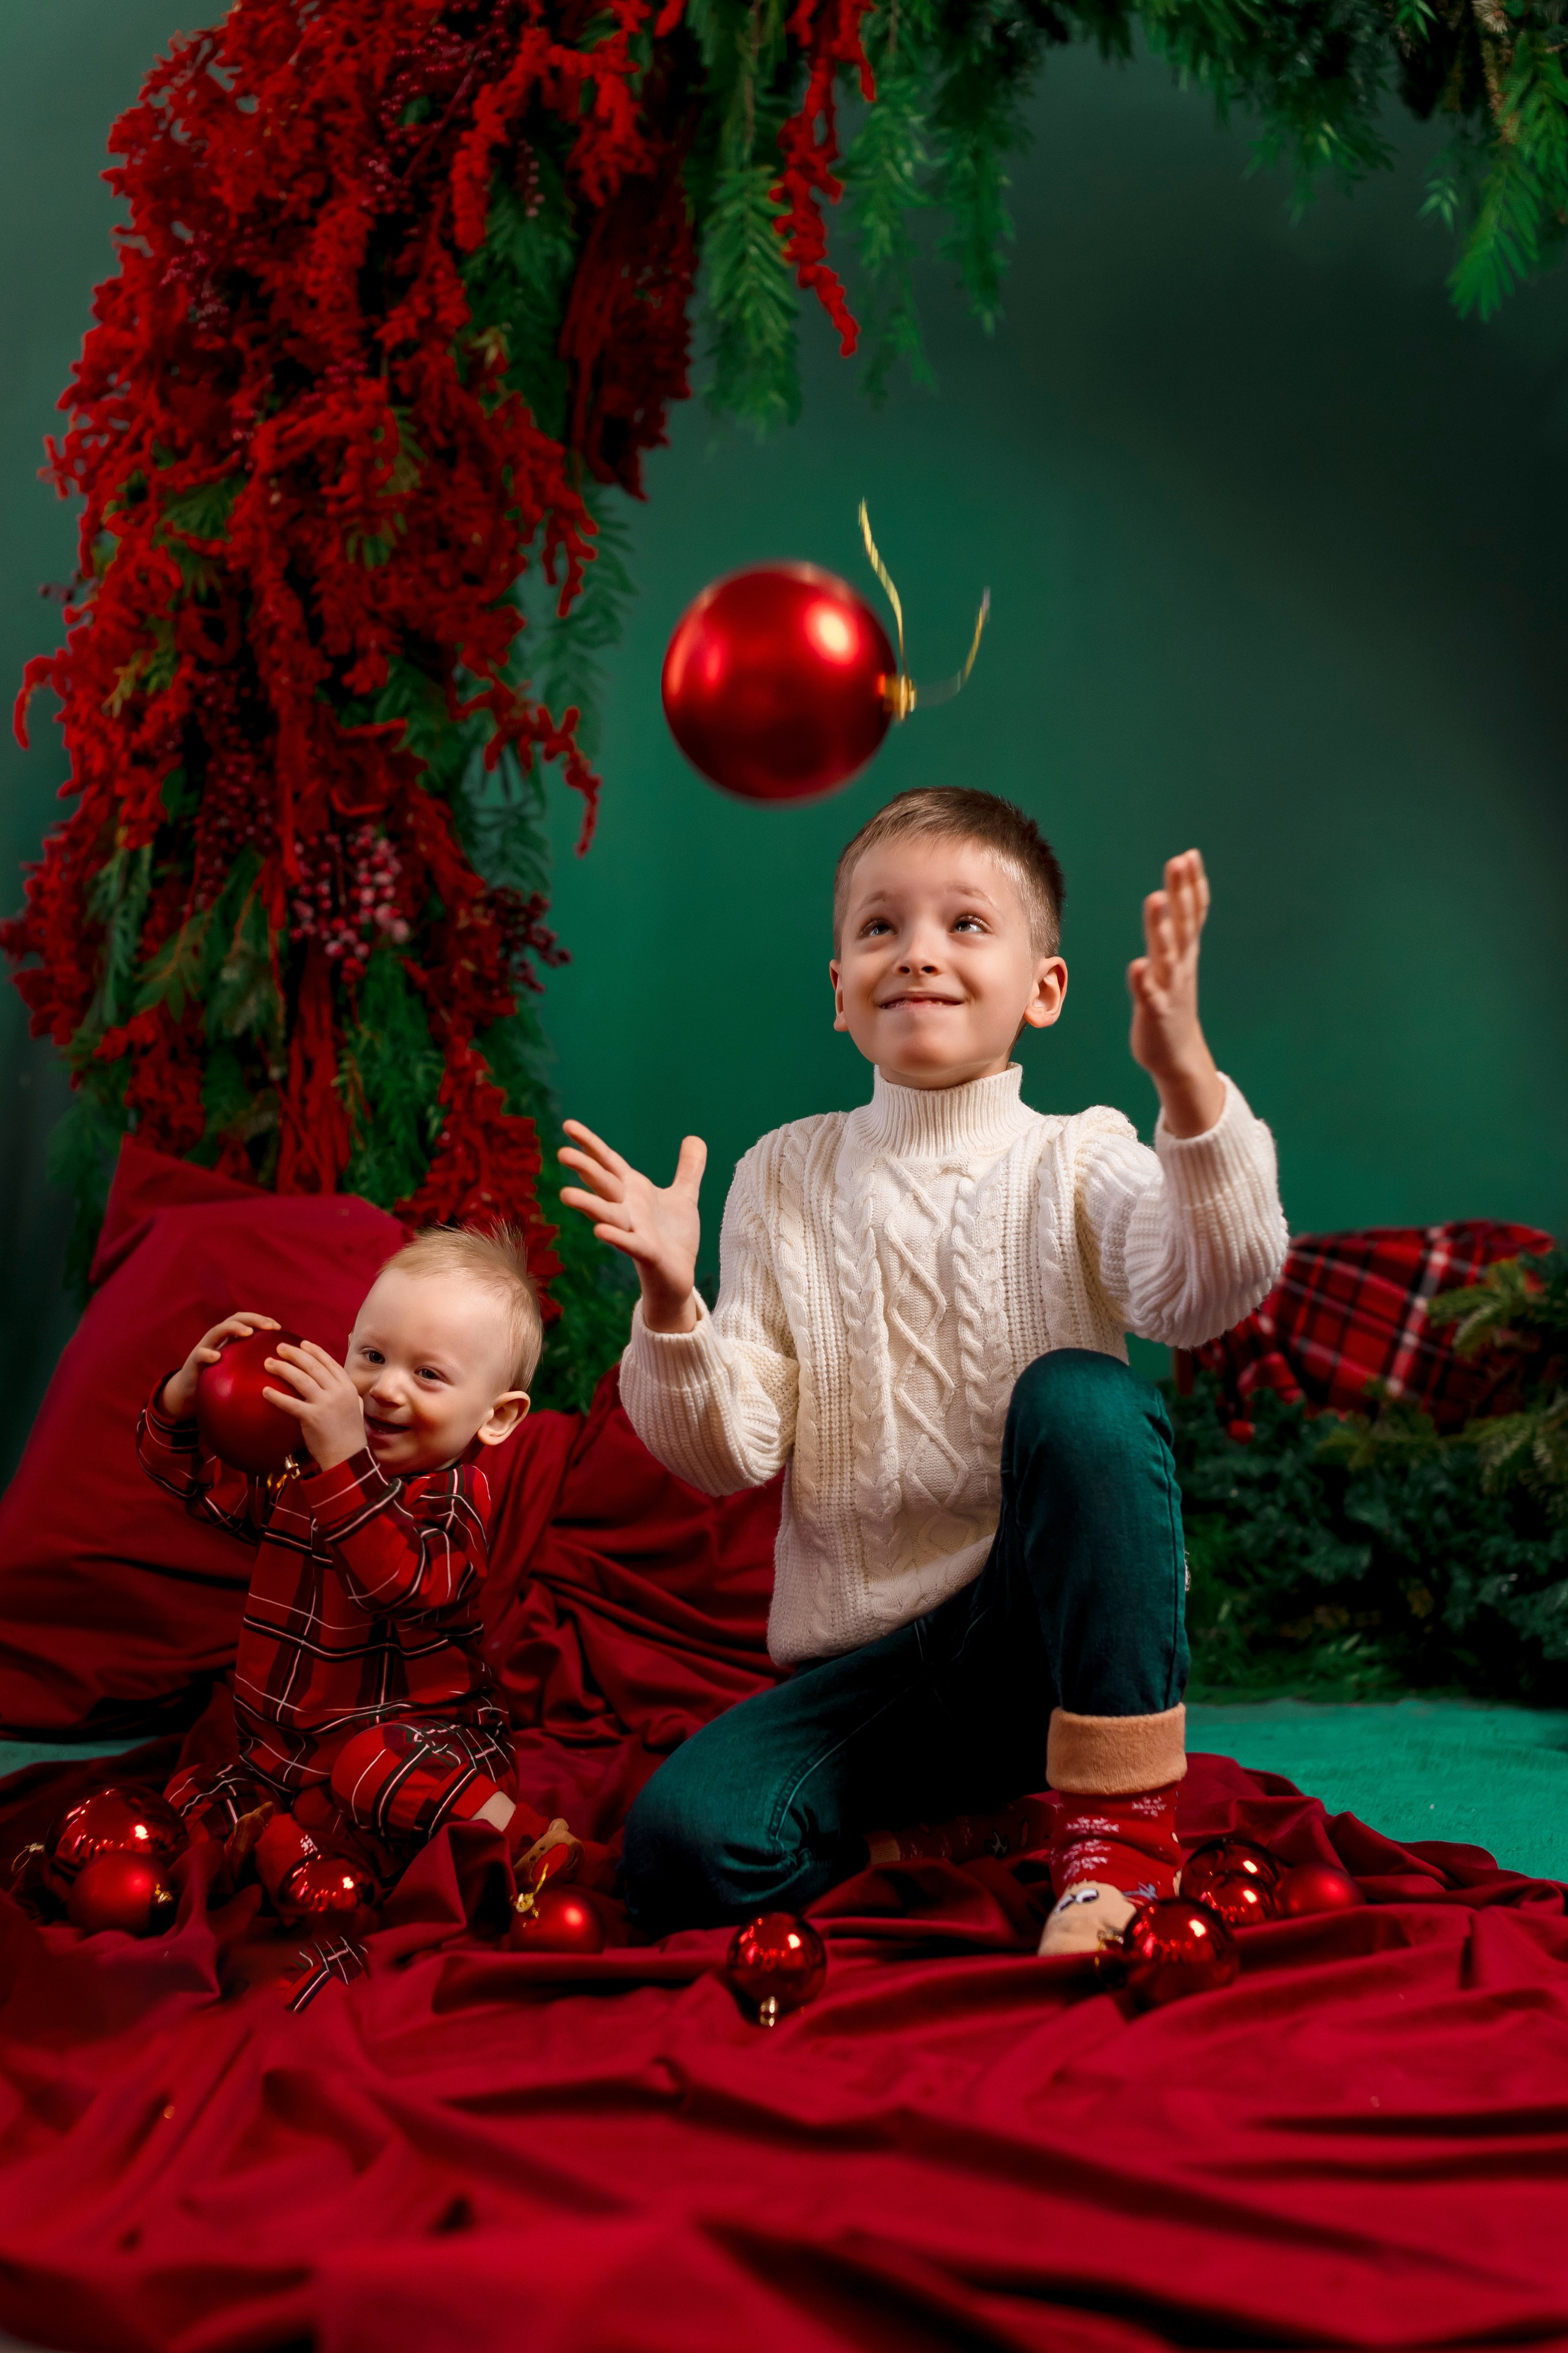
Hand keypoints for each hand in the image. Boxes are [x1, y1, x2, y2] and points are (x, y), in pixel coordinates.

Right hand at [161, 1312, 279, 1420]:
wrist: (191, 1391)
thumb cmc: (220, 1379)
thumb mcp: (239, 1368)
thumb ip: (254, 1362)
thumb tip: (282, 1367)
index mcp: (230, 1337)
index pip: (247, 1320)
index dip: (262, 1319)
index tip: (278, 1327)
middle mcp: (217, 1338)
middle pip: (234, 1319)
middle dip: (253, 1319)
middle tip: (269, 1326)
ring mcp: (205, 1347)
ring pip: (217, 1331)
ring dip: (233, 1328)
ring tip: (248, 1332)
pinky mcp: (193, 1361)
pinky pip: (200, 1354)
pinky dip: (208, 1354)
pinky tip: (217, 1357)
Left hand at [261, 1340, 366, 1472]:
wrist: (348, 1457)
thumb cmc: (350, 1435)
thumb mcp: (355, 1408)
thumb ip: (346, 1394)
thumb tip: (334, 1383)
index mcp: (348, 1387)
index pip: (329, 1363)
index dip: (314, 1351)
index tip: (301, 1343)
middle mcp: (338, 1392)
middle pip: (313, 1366)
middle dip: (294, 1354)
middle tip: (279, 1348)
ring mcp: (326, 1404)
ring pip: (301, 1379)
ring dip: (282, 1368)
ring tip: (268, 1363)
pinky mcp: (312, 1418)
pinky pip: (290, 1403)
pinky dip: (276, 1396)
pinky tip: (265, 1391)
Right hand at [558, 1120, 704, 1334]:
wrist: (678, 1276)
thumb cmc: (674, 1237)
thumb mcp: (684, 1196)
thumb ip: (689, 1168)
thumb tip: (695, 1138)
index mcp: (634, 1190)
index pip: (608, 1162)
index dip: (590, 1143)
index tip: (568, 1125)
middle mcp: (628, 1208)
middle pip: (603, 1184)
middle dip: (585, 1168)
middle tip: (561, 1153)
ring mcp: (634, 1230)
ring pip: (607, 1214)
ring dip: (588, 1204)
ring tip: (565, 1195)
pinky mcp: (646, 1253)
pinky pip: (629, 1243)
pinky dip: (616, 1237)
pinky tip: (599, 1231)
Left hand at [1128, 849, 1224, 1139]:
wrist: (1177, 1055)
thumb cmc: (1171, 1003)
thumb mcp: (1177, 963)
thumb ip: (1176, 931)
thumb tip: (1174, 895)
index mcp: (1185, 953)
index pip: (1192, 913)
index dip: (1191, 885)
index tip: (1189, 855)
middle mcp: (1180, 966)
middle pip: (1183, 923)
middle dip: (1181, 892)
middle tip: (1178, 861)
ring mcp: (1169, 987)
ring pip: (1166, 953)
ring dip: (1162, 927)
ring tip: (1155, 899)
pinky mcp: (1154, 1011)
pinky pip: (1148, 994)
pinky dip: (1142, 980)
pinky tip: (1136, 966)